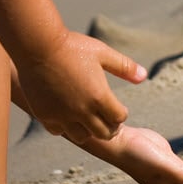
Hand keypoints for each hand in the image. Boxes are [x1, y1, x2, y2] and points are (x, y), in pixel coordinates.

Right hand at [18, 30, 146, 142]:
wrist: (38, 46)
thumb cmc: (74, 47)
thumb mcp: (103, 53)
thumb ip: (125, 67)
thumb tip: (144, 76)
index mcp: (99, 96)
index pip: (119, 119)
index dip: (121, 114)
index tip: (119, 109)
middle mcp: (82, 111)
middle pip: (104, 133)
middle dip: (110, 127)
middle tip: (109, 120)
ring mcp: (62, 115)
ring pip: (82, 137)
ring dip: (89, 130)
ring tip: (89, 120)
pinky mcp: (45, 115)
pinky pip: (59, 131)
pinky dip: (66, 127)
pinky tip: (68, 116)